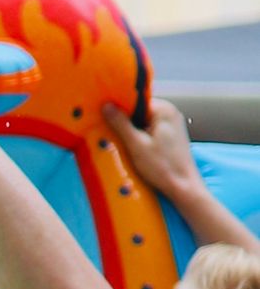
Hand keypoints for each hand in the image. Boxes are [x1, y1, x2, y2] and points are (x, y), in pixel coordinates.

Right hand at [106, 91, 199, 209]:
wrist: (183, 186)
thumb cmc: (163, 167)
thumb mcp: (136, 145)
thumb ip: (121, 124)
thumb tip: (107, 106)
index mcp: (164, 110)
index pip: (135, 101)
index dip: (120, 109)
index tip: (106, 118)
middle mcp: (170, 113)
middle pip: (139, 111)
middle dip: (126, 122)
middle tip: (115, 135)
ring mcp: (172, 125)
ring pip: (144, 122)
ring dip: (133, 132)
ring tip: (126, 145)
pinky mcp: (171, 136)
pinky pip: (150, 131)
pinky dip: (141, 138)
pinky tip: (136, 149)